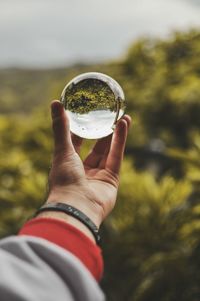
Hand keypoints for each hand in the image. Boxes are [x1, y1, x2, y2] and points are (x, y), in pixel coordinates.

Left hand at [46, 100, 130, 229]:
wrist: (76, 206)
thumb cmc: (64, 179)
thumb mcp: (62, 149)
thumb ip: (60, 127)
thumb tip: (55, 102)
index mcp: (68, 164)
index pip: (76, 144)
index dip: (82, 130)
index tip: (87, 116)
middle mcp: (84, 171)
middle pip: (96, 148)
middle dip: (103, 132)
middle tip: (109, 116)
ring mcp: (99, 175)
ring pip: (108, 151)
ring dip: (115, 134)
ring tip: (122, 116)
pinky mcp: (112, 179)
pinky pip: (116, 156)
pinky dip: (120, 141)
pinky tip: (123, 125)